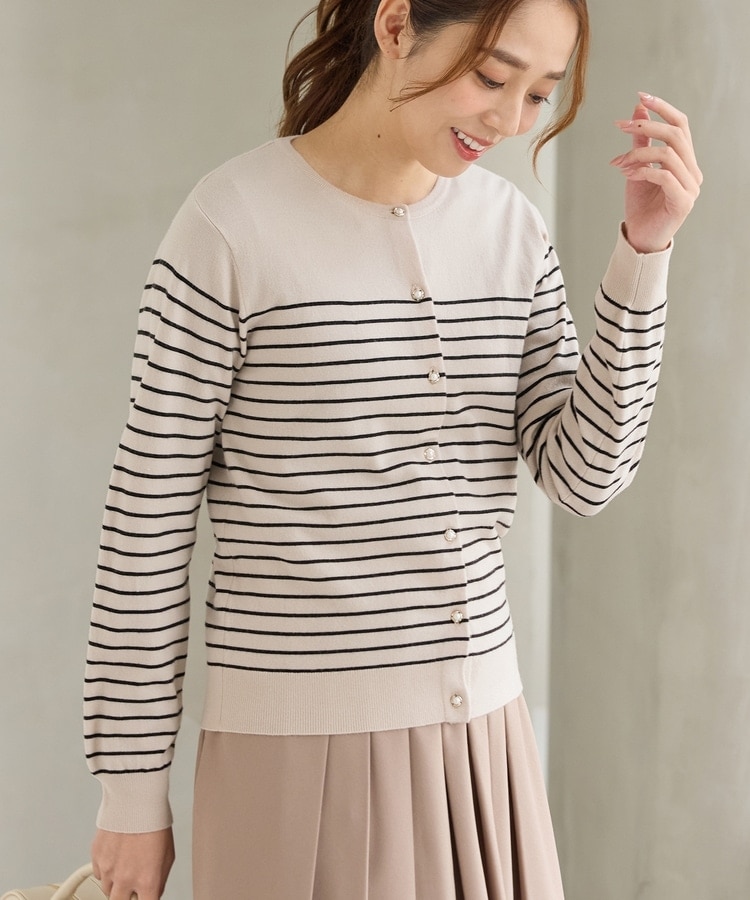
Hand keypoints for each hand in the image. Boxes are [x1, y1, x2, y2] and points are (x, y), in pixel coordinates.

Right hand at [91, 827, 174, 899]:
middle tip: (131, 888)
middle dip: (126, 897)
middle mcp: (126, 879)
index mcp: (147, 881)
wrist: (136, 802)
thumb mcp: (168, 856)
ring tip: (126, 864)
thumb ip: (159, 880)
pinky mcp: (97, 858)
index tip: (144, 896)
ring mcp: (109, 870)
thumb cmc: (154, 824)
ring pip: (108, 890)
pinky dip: (107, 870)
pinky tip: (117, 855)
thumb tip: (153, 892)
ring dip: (116, 883)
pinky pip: (100, 874)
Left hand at [611, 93, 701, 253]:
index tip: (640, 96)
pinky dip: (642, 170)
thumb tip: (638, 107)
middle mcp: (693, 172)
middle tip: (619, 125)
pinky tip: (627, 175)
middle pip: (676, 134)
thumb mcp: (636, 167)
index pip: (681, 125)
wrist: (640, 238)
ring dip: (638, 152)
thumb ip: (640, 140)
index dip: (663, 108)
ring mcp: (691, 187)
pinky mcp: (683, 202)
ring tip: (619, 163)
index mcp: (686, 161)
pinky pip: (664, 176)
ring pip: (668, 154)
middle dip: (646, 125)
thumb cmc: (641, 206)